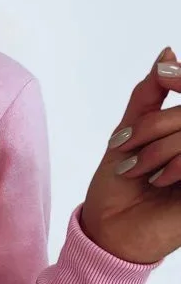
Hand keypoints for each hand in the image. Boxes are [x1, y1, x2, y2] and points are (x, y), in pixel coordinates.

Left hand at [81, 46, 180, 263]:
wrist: (109, 231)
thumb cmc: (117, 187)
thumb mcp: (128, 132)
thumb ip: (149, 95)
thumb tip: (167, 52)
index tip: (165, 76)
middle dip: (154, 125)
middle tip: (124, 145)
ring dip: (158, 148)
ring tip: (135, 170)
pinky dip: (174, 164)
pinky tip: (157, 181)